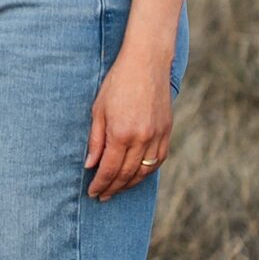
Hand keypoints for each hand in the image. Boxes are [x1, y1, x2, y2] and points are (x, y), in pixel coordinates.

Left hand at [85, 44, 173, 199]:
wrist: (147, 63)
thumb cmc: (117, 83)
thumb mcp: (98, 110)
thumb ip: (96, 140)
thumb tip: (91, 165)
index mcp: (121, 133)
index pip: (109, 169)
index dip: (100, 184)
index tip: (93, 193)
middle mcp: (141, 138)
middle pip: (126, 174)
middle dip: (113, 188)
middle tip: (103, 196)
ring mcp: (157, 136)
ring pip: (144, 171)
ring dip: (130, 184)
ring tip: (118, 189)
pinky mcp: (167, 131)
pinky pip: (158, 160)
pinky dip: (147, 171)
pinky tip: (137, 175)